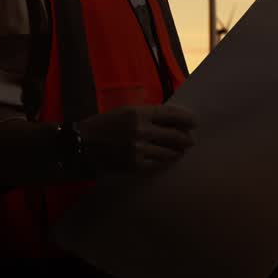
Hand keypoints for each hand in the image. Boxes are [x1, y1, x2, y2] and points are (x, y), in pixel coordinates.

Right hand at [77, 104, 196, 173]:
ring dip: (177, 151)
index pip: (172, 114)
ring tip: (180, 151)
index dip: (187, 118)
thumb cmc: (104, 125)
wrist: (83, 145)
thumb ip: (147, 115)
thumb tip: (172, 121)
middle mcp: (142, 130)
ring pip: (169, 152)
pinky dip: (164, 162)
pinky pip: (158, 164)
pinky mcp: (136, 165)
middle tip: (190, 140)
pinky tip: (166, 160)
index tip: (194, 122)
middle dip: (186, 138)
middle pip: (175, 135)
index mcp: (139, 112)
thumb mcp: (124, 112)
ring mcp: (139, 149)